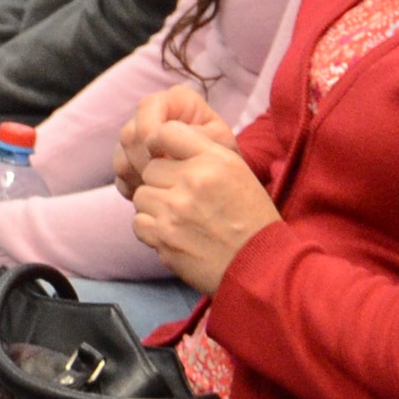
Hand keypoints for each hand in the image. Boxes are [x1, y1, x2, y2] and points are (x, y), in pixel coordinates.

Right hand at [114, 85, 232, 193]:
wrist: (221, 179)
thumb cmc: (224, 156)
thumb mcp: (220, 144)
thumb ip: (195, 137)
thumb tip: (165, 140)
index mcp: (176, 99)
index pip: (147, 108)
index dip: (150, 134)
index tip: (165, 158)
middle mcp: (152, 112)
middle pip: (130, 134)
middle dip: (144, 161)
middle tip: (161, 182)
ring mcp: (137, 135)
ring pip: (121, 155)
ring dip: (137, 177)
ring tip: (160, 191)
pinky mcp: (130, 159)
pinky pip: (120, 174)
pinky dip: (133, 187)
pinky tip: (152, 196)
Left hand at [129, 119, 280, 293]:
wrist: (260, 266)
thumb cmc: (251, 218)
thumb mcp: (238, 172)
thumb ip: (203, 153)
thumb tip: (163, 142)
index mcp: (214, 159)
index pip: (167, 132)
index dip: (159, 141)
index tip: (160, 152)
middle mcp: (192, 180)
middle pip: (151, 168)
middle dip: (161, 181)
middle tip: (181, 197)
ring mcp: (175, 210)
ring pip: (141, 195)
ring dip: (154, 205)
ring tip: (178, 216)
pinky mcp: (164, 238)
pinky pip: (138, 222)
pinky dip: (150, 228)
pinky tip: (172, 232)